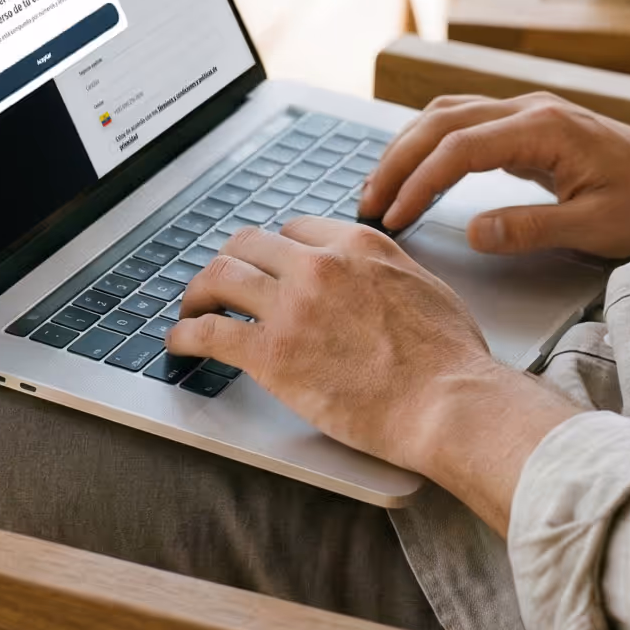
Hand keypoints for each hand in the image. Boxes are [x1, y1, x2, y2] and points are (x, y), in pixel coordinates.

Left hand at [167, 216, 578, 489]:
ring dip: (198, 292)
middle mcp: (319, 265)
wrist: (447, 400)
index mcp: (359, 246)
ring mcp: (291, 307)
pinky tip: (179, 343)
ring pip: (220, 277)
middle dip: (231, 262)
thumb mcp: (426, 287)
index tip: (270, 267)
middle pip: (249, 244)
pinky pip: (208, 331)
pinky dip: (184, 334)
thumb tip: (377, 279)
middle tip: (222, 283)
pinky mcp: (271, 353)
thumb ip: (388, 273)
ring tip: (192, 308)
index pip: (297, 228)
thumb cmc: (450, 358)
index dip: (278, 249)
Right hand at [360, 91, 629, 262]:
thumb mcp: (596, 229)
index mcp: (544, 129)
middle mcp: (532, 110)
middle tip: (366, 205)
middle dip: (397, 161)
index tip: (392, 218)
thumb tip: (473, 233)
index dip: (418, 183)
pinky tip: (418, 174)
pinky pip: (468, 125)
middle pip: (441, 121)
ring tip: (381, 191)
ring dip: (410, 148)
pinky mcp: (534, 127)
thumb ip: (530, 229)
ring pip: (450, 116)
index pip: (459, 147)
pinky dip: (433, 146)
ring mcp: (532, 113)